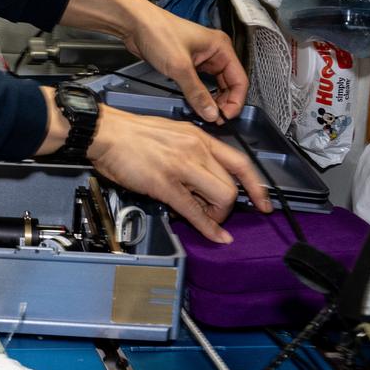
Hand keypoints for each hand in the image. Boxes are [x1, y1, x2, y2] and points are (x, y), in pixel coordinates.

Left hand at [61, 0, 248, 121]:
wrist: (135, 24)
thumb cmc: (158, 32)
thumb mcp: (180, 67)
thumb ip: (197, 93)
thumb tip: (211, 113)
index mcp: (221, 48)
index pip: (240, 80)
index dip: (236, 101)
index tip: (226, 117)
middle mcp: (215, 52)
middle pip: (229, 84)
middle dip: (224, 103)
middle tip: (215, 119)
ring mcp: (202, 58)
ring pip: (215, 85)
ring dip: (212, 100)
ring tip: (206, 115)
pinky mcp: (189, 63)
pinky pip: (201, 83)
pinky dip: (201, 95)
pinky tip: (196, 105)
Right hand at [86, 105, 269, 243]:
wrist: (106, 132)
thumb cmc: (133, 134)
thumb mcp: (173, 134)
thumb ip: (192, 152)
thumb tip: (202, 175)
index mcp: (199, 137)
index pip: (241, 162)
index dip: (257, 186)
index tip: (263, 202)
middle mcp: (197, 150)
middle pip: (233, 185)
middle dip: (228, 207)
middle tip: (215, 213)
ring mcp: (182, 167)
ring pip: (222, 197)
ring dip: (218, 215)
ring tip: (205, 218)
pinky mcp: (165, 184)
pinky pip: (195, 210)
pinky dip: (208, 228)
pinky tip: (215, 236)